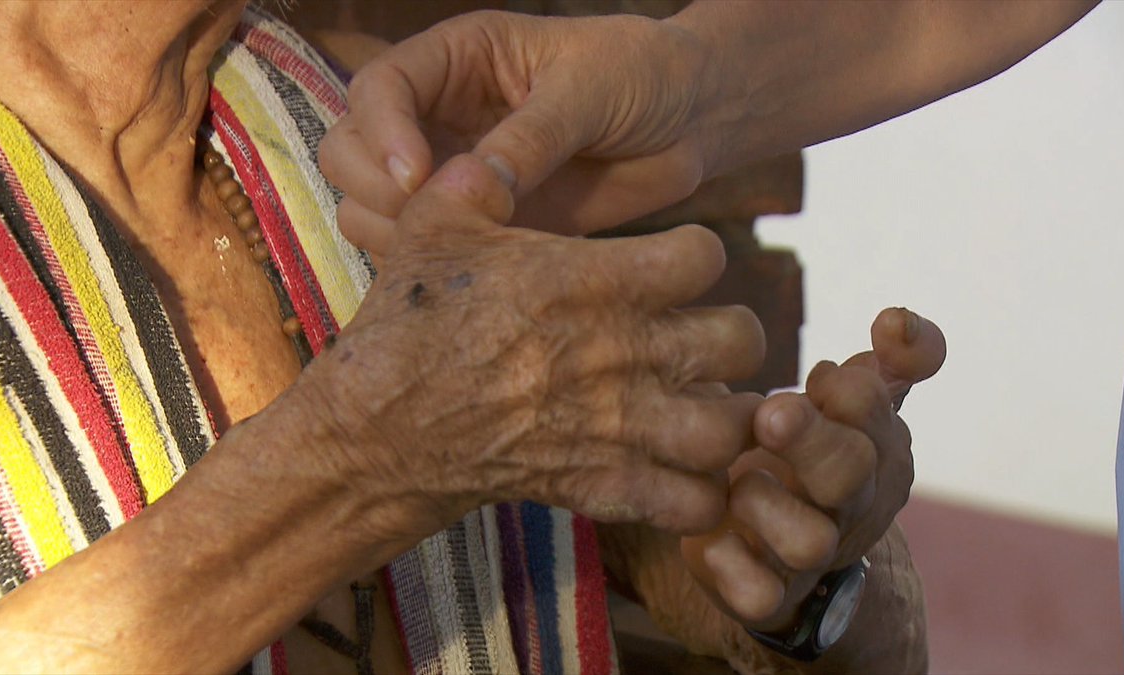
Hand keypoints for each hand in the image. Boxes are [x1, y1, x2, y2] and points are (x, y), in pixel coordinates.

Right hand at [307, 153, 764, 534]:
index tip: (673, 265)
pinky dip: (698, 494)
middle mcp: (625, 353)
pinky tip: (679, 471)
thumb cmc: (409, 323)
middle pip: (742, 338)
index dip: (696, 255)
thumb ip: (482, 177)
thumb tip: (497, 147)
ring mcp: (621, 427)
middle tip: (700, 337)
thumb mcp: (435, 225)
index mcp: (599, 281)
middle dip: (731, 335)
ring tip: (705, 405)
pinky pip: (691, 503)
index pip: (707, 255)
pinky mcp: (604, 487)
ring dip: (730, 417)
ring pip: (732, 428)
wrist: (380, 428)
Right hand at [318, 10, 722, 256]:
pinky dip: (430, 265)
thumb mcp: (592, 88)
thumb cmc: (643, 75)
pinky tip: (477, 270)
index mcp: (456, 61)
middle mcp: (437, 115)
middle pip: (348, 151)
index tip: (420, 178)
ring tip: (461, 246)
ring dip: (394, 234)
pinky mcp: (476, 224)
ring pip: (370, 207)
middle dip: (376, 188)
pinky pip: (422, 250)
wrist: (691, 120)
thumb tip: (476, 186)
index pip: (379, 88)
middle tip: (434, 219)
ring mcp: (450, 174)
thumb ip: (533, 134)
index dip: (383, 134)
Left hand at [679, 308, 945, 630]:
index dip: (853, 392)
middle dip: (811, 439)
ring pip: (808, 542)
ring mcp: (807, 554)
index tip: (819, 374)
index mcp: (874, 448)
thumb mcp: (850, 402)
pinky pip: (756, 593)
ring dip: (765, 504)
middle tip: (769, 413)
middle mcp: (849, 504)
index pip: (879, 414)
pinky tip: (707, 534)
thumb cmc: (809, 452)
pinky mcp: (764, 594)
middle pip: (851, 474)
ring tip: (734, 481)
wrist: (777, 547)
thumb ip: (886, 360)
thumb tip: (899, 320)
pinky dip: (729, 563)